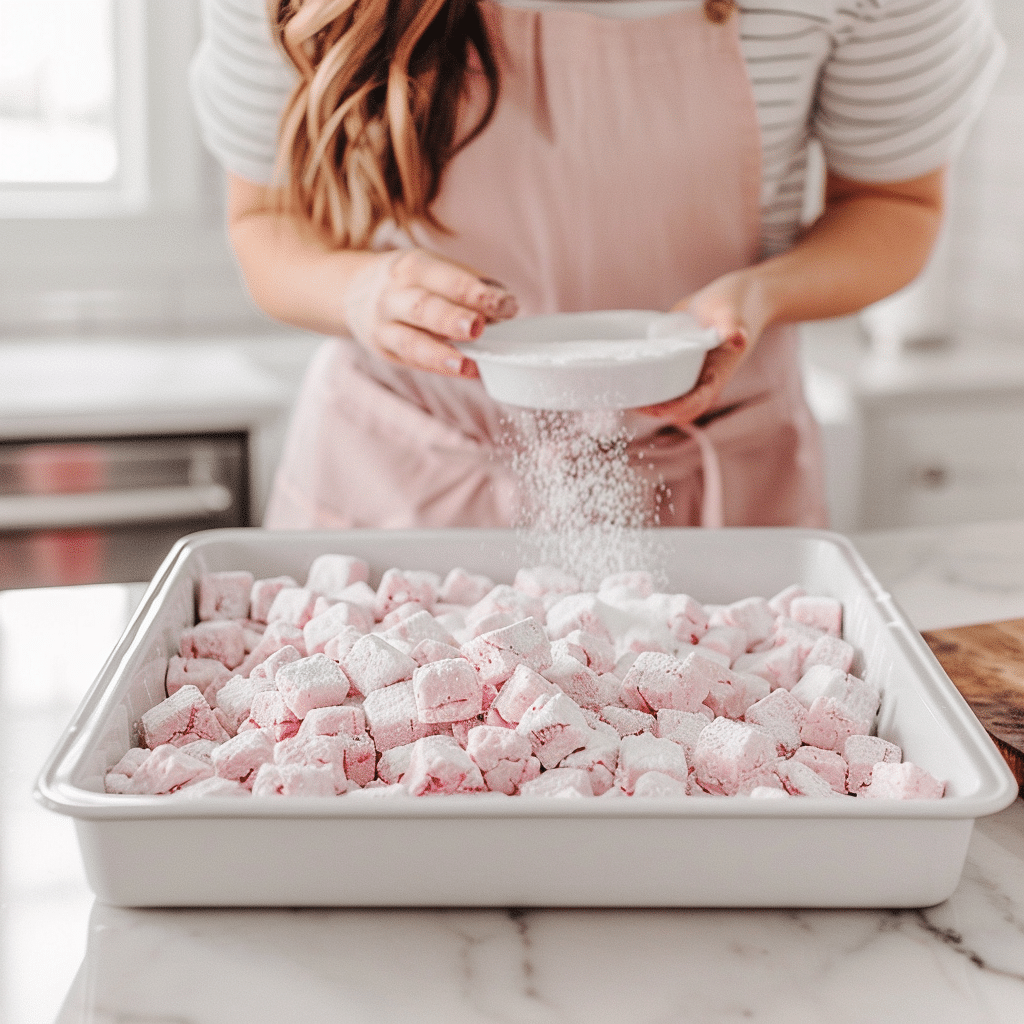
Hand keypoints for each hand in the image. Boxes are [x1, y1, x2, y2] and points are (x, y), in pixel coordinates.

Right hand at [342, 248, 517, 376]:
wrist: (351, 292)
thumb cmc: (408, 282)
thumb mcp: (432, 269)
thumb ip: (467, 286)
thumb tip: (505, 307)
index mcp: (412, 267)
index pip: (445, 278)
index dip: (475, 292)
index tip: (506, 304)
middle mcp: (393, 295)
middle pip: (423, 307)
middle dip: (451, 318)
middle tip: (479, 327)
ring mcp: (385, 326)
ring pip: (411, 341)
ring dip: (440, 354)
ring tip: (467, 364)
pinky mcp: (385, 351)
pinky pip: (411, 360)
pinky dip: (437, 367)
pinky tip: (462, 370)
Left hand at [636, 269, 768, 425]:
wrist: (732, 298)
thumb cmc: (735, 304)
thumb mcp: (731, 313)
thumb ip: (732, 325)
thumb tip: (738, 337)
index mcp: (715, 375)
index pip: (695, 403)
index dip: (674, 409)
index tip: (652, 408)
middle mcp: (701, 380)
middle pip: (678, 410)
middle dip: (654, 410)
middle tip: (628, 402)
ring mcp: (688, 375)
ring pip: (668, 399)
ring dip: (648, 402)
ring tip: (621, 394)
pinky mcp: (675, 365)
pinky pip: (660, 382)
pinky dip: (644, 384)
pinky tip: (624, 378)